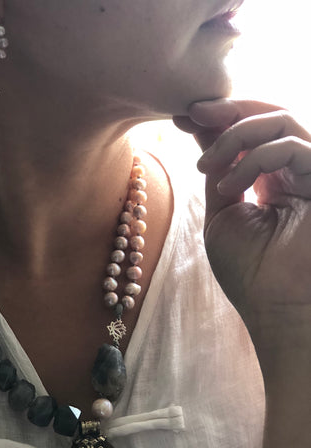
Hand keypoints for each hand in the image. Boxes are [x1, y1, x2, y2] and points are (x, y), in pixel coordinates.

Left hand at [173, 99, 310, 332]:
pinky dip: (254, 158)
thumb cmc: (248, 270)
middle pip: (271, 115)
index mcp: (272, 180)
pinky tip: (228, 186)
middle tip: (195, 111)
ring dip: (236, 133)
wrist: (273, 306)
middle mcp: (295, 172)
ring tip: (205, 165)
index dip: (220, 119)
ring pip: (283, 121)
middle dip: (229, 108)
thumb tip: (204, 131)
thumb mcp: (222, 213)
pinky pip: (292, 147)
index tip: (184, 115)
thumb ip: (220, 171)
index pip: (251, 133)